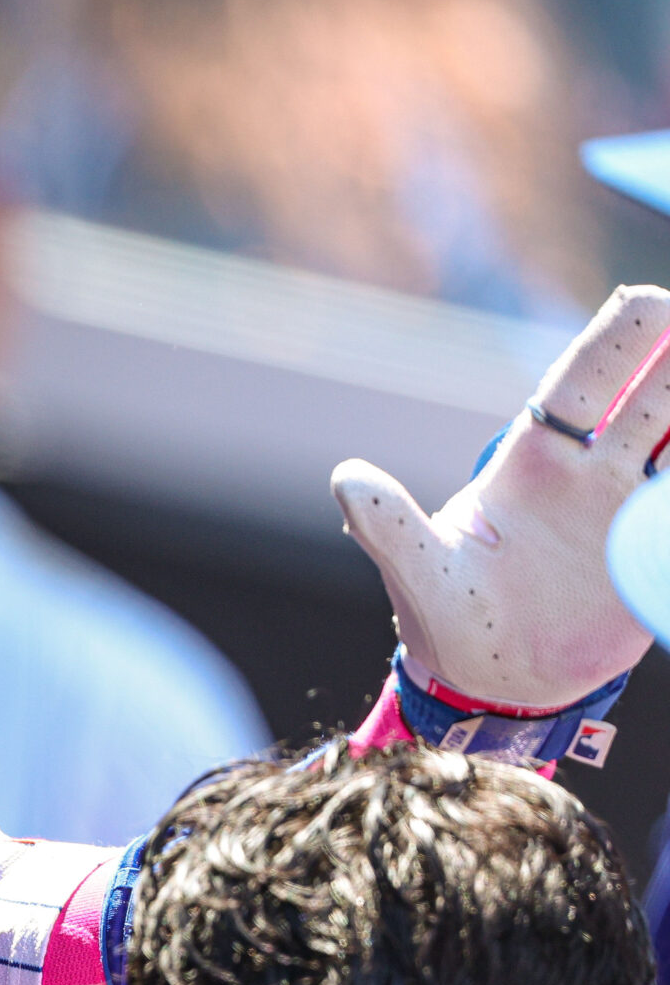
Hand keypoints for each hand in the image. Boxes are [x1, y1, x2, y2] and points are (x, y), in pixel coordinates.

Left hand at [334, 285, 668, 711]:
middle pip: (659, 395)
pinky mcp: (659, 554)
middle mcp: (597, 472)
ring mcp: (635, 510)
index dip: (621, 338)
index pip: (584, 380)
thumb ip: (389, 527)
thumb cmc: (450, 617)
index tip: (655, 301)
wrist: (496, 683)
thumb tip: (345, 478)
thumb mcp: (420, 575)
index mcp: (536, 461)